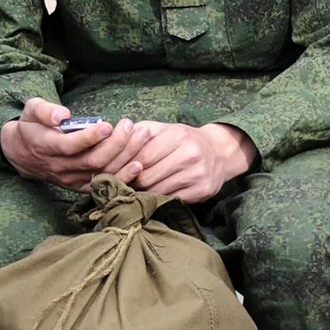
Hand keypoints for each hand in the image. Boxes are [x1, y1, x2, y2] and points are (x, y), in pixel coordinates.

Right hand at [0, 98, 154, 190]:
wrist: (22, 153)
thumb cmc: (32, 126)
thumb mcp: (31, 111)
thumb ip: (45, 110)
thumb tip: (63, 114)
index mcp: (45, 146)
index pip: (70, 145)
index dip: (90, 137)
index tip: (107, 125)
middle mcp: (59, 166)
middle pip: (93, 159)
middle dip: (116, 143)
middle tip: (132, 126)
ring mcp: (71, 179)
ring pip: (102, 171)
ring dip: (125, 156)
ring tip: (142, 136)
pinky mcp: (81, 186)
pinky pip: (104, 184)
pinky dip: (123, 177)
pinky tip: (139, 165)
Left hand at [128, 122, 256, 202]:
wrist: (219, 152)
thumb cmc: (183, 140)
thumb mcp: (163, 129)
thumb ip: (137, 133)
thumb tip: (110, 143)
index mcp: (177, 136)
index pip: (142, 156)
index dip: (126, 166)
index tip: (117, 171)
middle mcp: (190, 154)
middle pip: (147, 176)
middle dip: (133, 182)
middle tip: (125, 183)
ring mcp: (198, 174)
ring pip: (157, 191)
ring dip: (144, 192)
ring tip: (138, 189)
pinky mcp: (203, 190)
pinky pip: (172, 199)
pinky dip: (160, 199)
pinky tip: (156, 194)